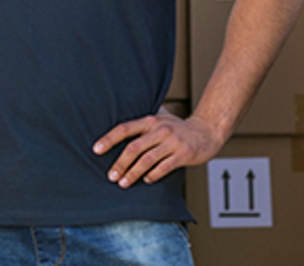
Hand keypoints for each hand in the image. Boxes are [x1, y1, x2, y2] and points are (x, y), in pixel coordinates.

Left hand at [93, 109, 223, 187]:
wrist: (208, 130)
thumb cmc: (178, 129)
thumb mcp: (159, 122)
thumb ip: (141, 130)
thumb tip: (114, 140)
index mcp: (150, 121)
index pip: (124, 128)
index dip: (109, 139)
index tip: (96, 150)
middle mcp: (160, 129)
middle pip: (134, 147)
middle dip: (120, 163)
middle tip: (111, 176)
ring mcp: (173, 142)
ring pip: (147, 160)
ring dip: (133, 173)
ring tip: (123, 183)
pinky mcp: (184, 154)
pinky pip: (164, 167)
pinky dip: (153, 175)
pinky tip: (146, 180)